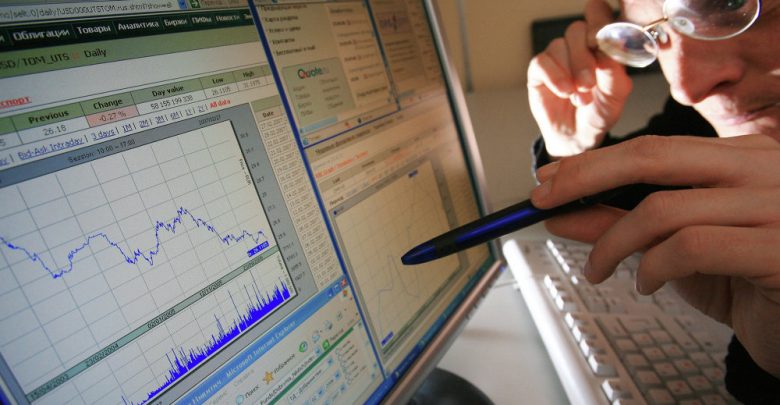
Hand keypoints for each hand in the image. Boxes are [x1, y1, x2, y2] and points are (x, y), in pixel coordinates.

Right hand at [527, 0, 632, 157]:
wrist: (577, 137)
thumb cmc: (598, 112)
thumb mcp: (616, 95)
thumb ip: (615, 72)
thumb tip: (607, 52)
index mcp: (602, 44)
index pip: (600, 16)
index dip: (599, 22)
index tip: (601, 42)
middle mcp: (579, 45)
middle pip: (578, 29)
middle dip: (585, 58)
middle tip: (589, 84)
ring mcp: (559, 56)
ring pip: (560, 45)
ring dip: (571, 72)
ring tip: (579, 98)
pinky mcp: (539, 70)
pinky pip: (542, 62)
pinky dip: (554, 77)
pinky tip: (564, 92)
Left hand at [530, 134, 779, 377]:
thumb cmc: (747, 281)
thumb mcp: (677, 246)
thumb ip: (625, 224)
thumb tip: (564, 215)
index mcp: (742, 157)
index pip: (652, 148)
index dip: (592, 164)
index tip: (549, 182)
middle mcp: (762, 169)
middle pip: (652, 157)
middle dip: (585, 179)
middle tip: (544, 204)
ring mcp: (776, 205)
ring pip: (663, 208)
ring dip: (612, 242)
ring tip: (598, 269)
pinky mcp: (778, 248)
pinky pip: (691, 247)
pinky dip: (654, 267)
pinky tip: (648, 283)